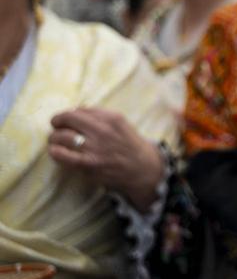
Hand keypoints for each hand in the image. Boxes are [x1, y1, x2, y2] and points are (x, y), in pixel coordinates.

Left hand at [48, 107, 164, 210]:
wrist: (141, 167)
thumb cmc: (128, 143)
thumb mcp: (120, 123)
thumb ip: (100, 115)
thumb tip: (75, 110)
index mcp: (111, 118)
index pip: (79, 110)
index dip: (66, 114)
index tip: (63, 120)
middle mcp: (102, 131)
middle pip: (68, 120)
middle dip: (57, 123)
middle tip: (56, 128)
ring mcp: (95, 148)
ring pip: (62, 137)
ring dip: (54, 138)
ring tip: (54, 141)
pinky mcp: (88, 165)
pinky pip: (63, 156)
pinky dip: (55, 152)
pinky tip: (55, 151)